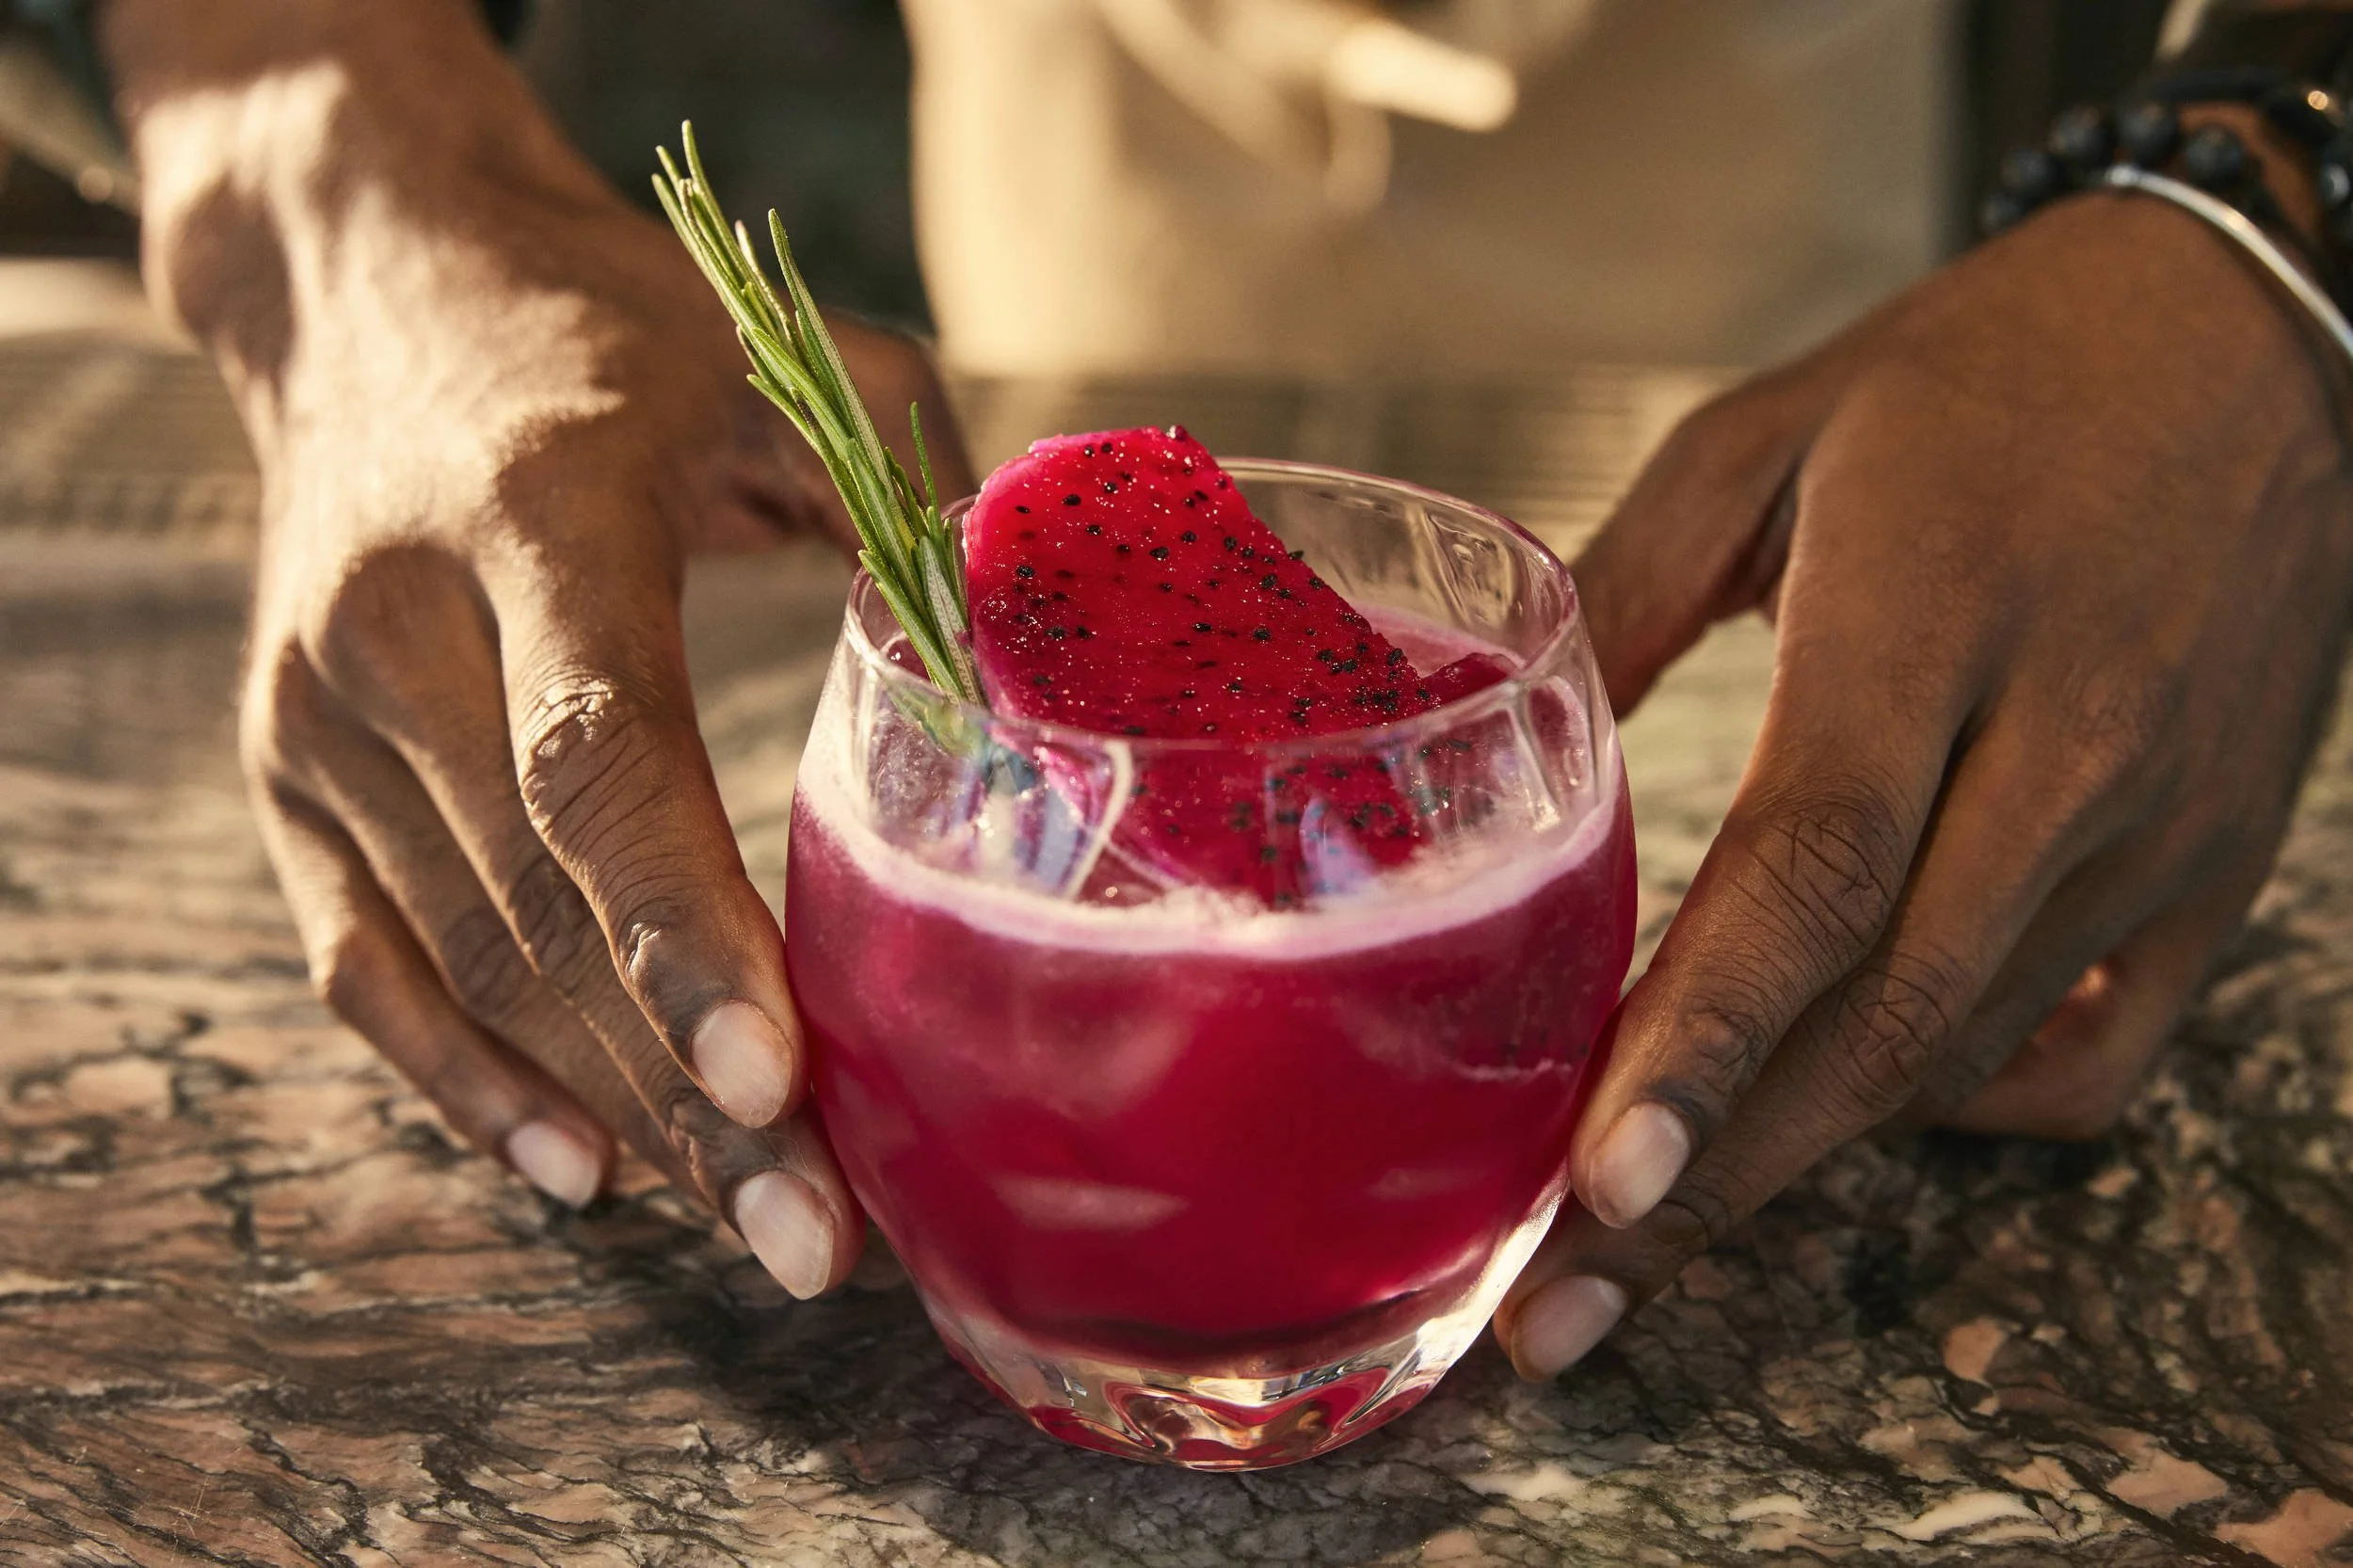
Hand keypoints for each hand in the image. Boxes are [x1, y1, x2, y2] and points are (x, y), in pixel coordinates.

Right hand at [111, 2, 972, 1293]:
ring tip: (761, 1229)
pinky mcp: (285, 779)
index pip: (597, 757)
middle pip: (542, 908)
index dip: (684, 930)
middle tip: (822, 1240)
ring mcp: (316, 719)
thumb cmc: (610, 335)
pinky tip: (586, 1169)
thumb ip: (909, 498)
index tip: (778, 1082)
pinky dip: (469, 1084)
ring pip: (471, 965)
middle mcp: (396, 629)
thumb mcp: (773, 362)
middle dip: (688, 1092)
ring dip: (618, 1113)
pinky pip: (365, 971)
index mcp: (532, 516)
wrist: (373, 284)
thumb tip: (1043, 666)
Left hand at [1496, 189, 2352, 1376]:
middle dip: (1716, 1180)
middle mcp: (2066, 750)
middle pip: (1881, 1016)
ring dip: (1803, 1155)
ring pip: (1962, 1049)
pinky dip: (1975, 1106)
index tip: (1599, 1183)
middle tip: (1566, 1302)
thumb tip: (1484, 736)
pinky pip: (2098, 1050)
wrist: (2242, 334)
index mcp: (1935, 625)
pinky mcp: (2222, 866)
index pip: (1812, 871)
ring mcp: (2163, 827)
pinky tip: (1867, 1102)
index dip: (1702, 1038)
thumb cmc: (1975, 377)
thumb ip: (1614, 594)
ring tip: (1654, 1240)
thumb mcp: (1763, 438)